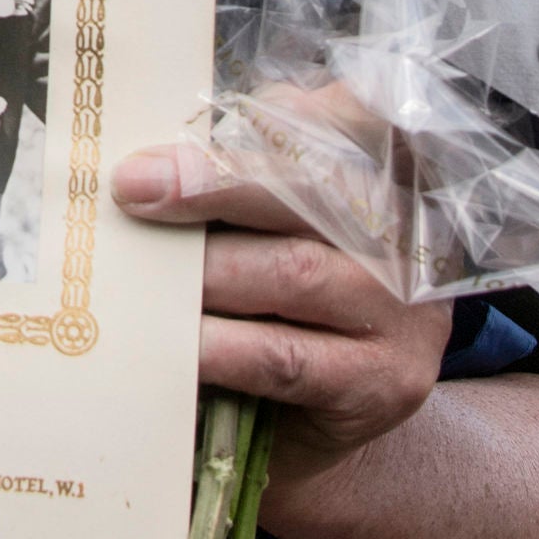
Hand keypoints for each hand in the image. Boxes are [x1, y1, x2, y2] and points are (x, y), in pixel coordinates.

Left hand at [113, 141, 452, 470]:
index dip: (275, 109)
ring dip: (207, 271)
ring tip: (139, 273)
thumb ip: (238, 172)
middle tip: (133, 188)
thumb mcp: (264, 224)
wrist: (316, 428)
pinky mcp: (387, 381)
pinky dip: (220, 348)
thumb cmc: (275, 305)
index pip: (342, 115)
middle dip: (211, 181)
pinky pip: (285, 359)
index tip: (194, 115)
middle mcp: (404, 229)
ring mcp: (404, 306)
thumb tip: (157, 146)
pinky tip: (175, 344)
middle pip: (310, 185)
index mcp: (382, 170)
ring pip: (292, 271)